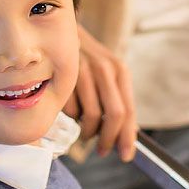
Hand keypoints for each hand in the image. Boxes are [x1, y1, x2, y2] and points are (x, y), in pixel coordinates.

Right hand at [63, 23, 136, 160]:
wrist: (61, 32)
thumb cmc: (87, 61)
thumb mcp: (108, 74)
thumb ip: (117, 100)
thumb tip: (128, 136)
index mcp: (120, 70)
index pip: (128, 109)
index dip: (127, 136)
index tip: (125, 156)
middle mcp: (104, 69)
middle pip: (114, 115)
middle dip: (108, 139)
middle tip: (101, 150)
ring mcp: (83, 71)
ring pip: (90, 116)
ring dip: (87, 132)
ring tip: (85, 131)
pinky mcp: (63, 77)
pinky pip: (69, 110)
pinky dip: (71, 117)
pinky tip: (71, 109)